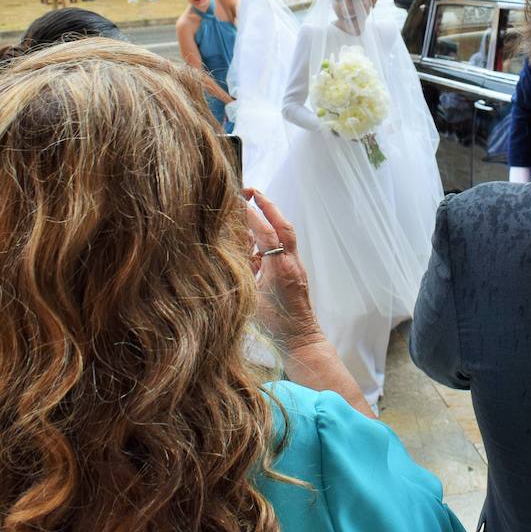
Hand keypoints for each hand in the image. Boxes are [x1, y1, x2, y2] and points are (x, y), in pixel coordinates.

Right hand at [245, 188, 318, 349]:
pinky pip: (282, 248)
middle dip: (267, 205)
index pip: (266, 233)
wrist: (302, 340)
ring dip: (269, 219)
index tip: (238, 199)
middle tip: (250, 190)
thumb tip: (229, 253)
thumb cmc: (276, 327)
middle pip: (282, 225)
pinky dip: (268, 240)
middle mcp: (291, 263)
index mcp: (280, 268)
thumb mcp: (250, 300)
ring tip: (251, 209)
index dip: (252, 214)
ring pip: (284, 235)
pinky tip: (253, 246)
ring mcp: (295, 267)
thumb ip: (242, 274)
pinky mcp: (295, 273)